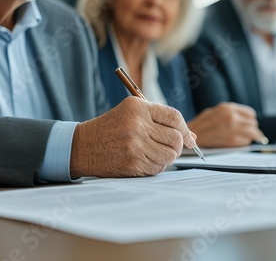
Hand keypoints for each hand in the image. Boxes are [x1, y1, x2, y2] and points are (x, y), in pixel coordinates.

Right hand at [70, 97, 195, 177]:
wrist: (82, 146)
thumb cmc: (111, 128)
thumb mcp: (131, 113)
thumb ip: (161, 121)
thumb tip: (192, 138)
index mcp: (138, 108)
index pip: (174, 117)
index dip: (185, 129)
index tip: (188, 138)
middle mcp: (137, 124)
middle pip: (176, 137)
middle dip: (178, 145)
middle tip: (170, 147)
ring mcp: (135, 145)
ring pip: (170, 154)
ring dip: (168, 157)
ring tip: (155, 153)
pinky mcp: (133, 163)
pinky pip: (158, 167)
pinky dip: (157, 166)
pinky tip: (144, 160)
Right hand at [187, 102, 265, 147]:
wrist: (192, 135)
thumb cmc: (203, 123)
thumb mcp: (216, 111)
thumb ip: (231, 112)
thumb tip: (245, 118)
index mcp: (228, 108)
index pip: (250, 114)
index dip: (250, 119)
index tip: (250, 123)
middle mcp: (232, 117)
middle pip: (253, 124)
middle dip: (252, 128)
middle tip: (251, 132)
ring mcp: (233, 129)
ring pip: (253, 133)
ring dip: (253, 136)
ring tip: (252, 138)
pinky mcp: (232, 141)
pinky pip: (246, 142)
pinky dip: (245, 142)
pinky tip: (239, 141)